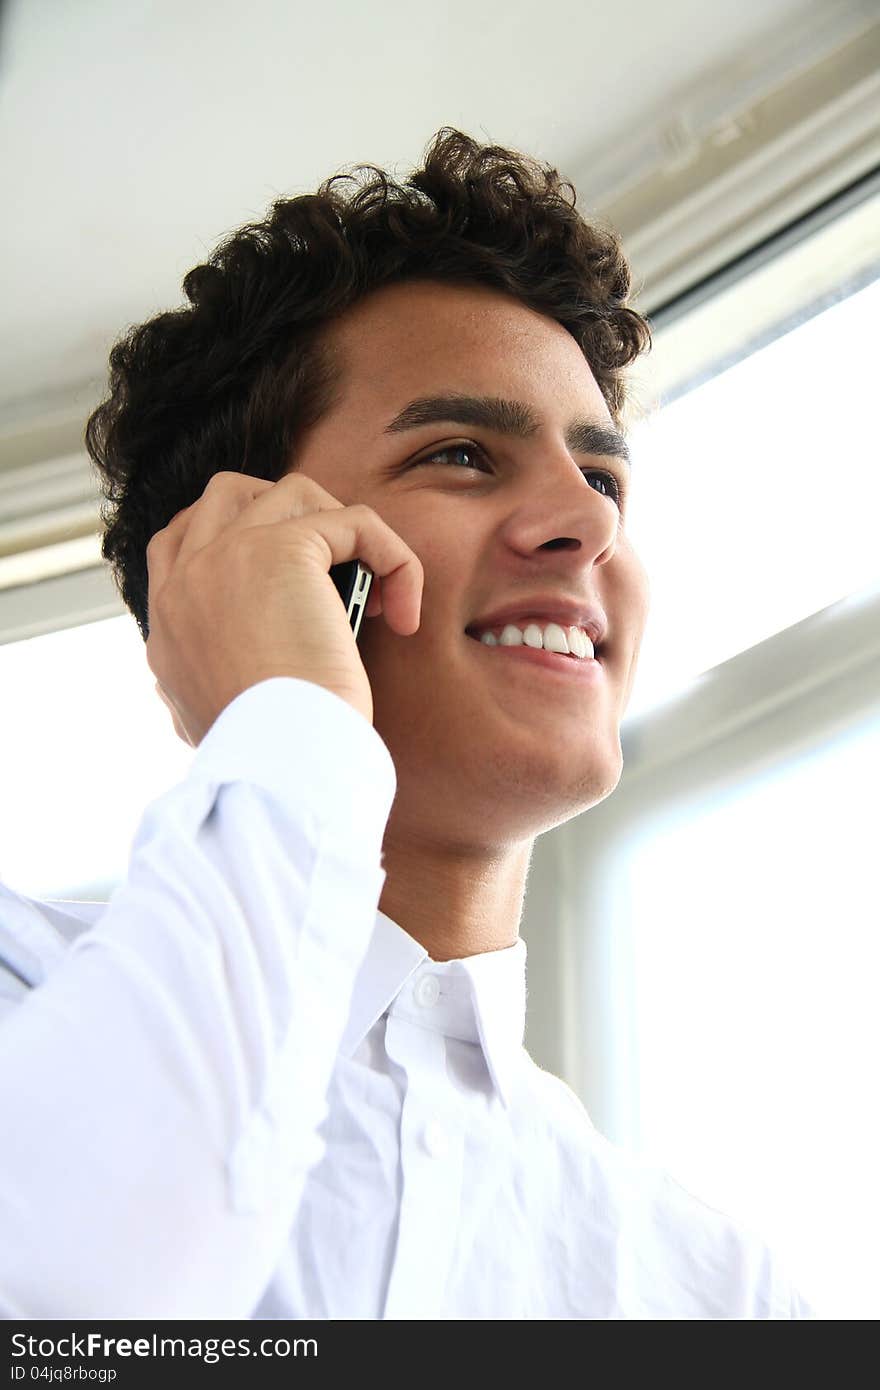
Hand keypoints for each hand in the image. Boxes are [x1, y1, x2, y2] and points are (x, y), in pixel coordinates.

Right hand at [144, 471, 422, 743]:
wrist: (279, 766)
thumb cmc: (265, 761)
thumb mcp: (206, 726)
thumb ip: (194, 692)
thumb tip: (191, 698)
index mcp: (165, 622)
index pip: (179, 540)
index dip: (239, 539)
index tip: (290, 576)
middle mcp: (185, 581)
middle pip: (227, 494)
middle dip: (288, 513)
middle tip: (336, 566)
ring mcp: (228, 556)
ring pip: (294, 494)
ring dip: (345, 531)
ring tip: (376, 590)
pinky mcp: (284, 550)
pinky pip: (355, 522)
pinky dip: (393, 558)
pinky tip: (404, 613)